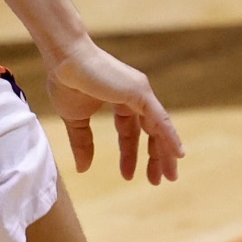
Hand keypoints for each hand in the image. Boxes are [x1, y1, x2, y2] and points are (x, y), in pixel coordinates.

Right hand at [46, 42, 183, 184]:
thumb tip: (84, 168)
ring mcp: (141, 93)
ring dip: (165, 152)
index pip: (130, 132)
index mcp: (122, 101)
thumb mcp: (76, 120)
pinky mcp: (140, 92)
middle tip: (161, 180)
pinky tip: (177, 153)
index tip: (129, 176)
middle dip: (156, 156)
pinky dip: (170, 136)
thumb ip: (82, 142)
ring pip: (159, 128)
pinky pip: (159, 119)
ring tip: (169, 175)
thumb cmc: (67, 82)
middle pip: (152, 131)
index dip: (130, 154)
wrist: (64, 61)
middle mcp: (137, 97)